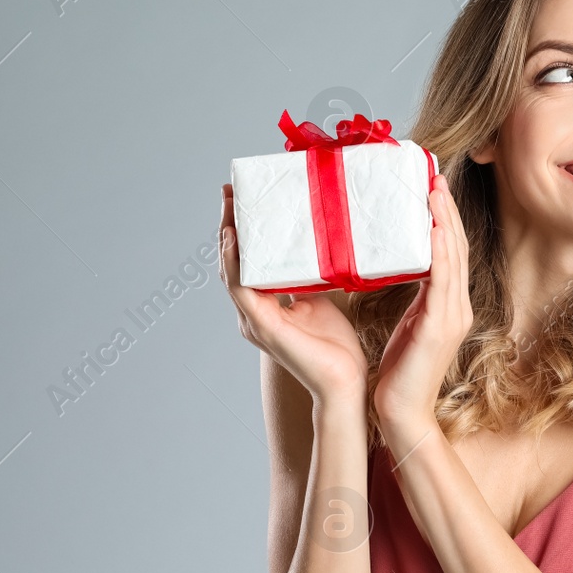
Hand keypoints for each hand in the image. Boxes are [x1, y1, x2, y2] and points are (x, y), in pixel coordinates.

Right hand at [217, 183, 366, 403]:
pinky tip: (234, 239)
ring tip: (230, 205)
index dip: (241, 230)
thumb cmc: (335, 347)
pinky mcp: (262, 326)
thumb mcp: (320, 300)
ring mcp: (253, 319)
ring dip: (227, 236)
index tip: (243, 197)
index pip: (245, 261)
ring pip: (231, 270)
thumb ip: (309, 277)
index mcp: (264, 305)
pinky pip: (241, 288)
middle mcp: (252, 312)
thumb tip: (315, 246)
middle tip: (231, 191)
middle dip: (229, 224)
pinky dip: (234, 262)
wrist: (345, 382)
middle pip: (232, 261)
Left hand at [373, 175, 471, 430]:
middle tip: (432, 174)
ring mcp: (453, 316)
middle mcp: (457, 306)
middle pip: (456, 246)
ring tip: (433, 191)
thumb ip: (409, 296)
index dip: (443, 218)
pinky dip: (440, 253)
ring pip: (452, 258)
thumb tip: (392, 265)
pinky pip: (443, 282)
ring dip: (444, 221)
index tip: (430, 187)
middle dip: (445, 209)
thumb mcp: (405, 324)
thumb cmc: (397, 373)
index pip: (449, 251)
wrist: (401, 413)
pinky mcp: (440, 328)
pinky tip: (433, 230)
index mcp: (448, 304)